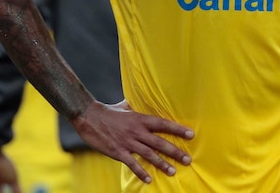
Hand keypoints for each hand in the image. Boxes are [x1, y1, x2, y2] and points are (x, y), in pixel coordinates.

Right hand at [71, 100, 193, 183]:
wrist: (88, 117)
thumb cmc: (109, 111)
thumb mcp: (126, 106)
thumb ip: (137, 107)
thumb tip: (145, 100)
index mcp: (141, 119)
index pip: (164, 124)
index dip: (178, 129)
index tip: (191, 135)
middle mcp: (137, 131)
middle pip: (160, 142)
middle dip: (175, 151)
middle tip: (188, 159)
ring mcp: (128, 142)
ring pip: (149, 155)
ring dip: (162, 164)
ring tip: (173, 171)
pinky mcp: (118, 152)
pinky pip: (131, 164)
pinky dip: (140, 172)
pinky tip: (148, 179)